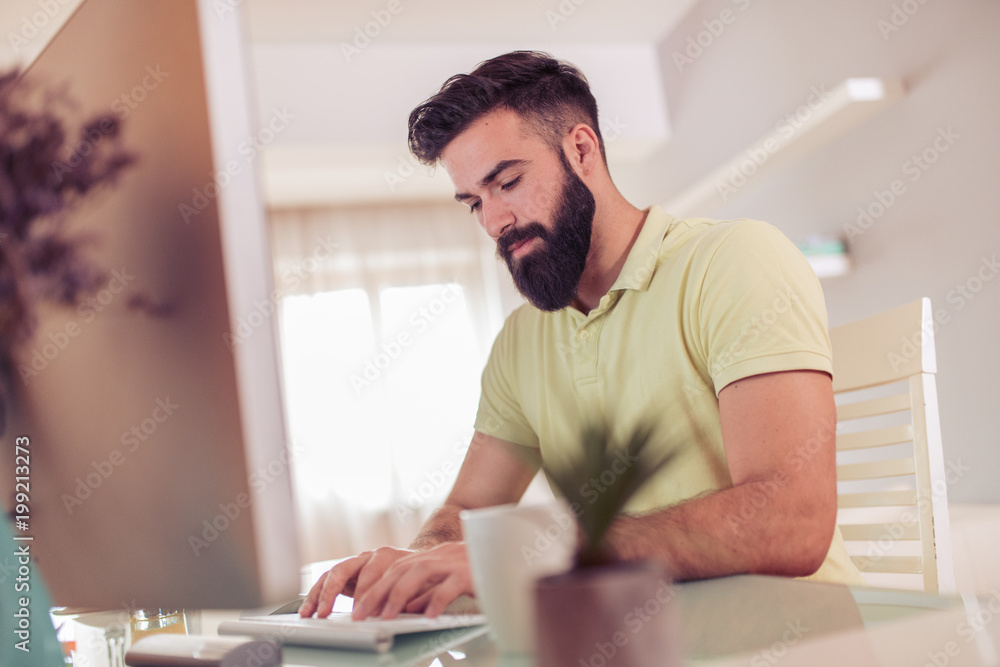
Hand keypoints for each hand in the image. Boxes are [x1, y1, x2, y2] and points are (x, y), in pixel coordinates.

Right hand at [299, 547, 412, 617]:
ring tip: (308, 612)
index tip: (361, 613)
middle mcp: (368, 556)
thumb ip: (407, 593)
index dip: (364, 594)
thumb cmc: (419, 575)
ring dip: (318, 595)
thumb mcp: (419, 583)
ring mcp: (356, 563)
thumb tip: (399, 607)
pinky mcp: (348, 573)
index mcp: (386, 555)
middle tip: (325, 612)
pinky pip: (328, 582)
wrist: (417, 562)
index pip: (370, 573)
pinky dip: (317, 595)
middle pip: (343, 569)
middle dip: (332, 592)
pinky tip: (309, 609)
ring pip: (331, 575)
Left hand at [351, 542, 474, 619]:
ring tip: (386, 615)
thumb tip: (409, 608)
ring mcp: (455, 562)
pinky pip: (450, 586)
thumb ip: (429, 592)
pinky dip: (437, 600)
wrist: (512, 554)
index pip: (396, 570)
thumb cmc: (482, 570)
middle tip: (362, 614)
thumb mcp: (450, 581)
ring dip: (399, 595)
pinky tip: (428, 616)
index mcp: (433, 557)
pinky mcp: (471, 572)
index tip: (360, 609)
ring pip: (419, 572)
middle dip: (378, 593)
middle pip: (401, 570)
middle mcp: (440, 556)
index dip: (375, 588)